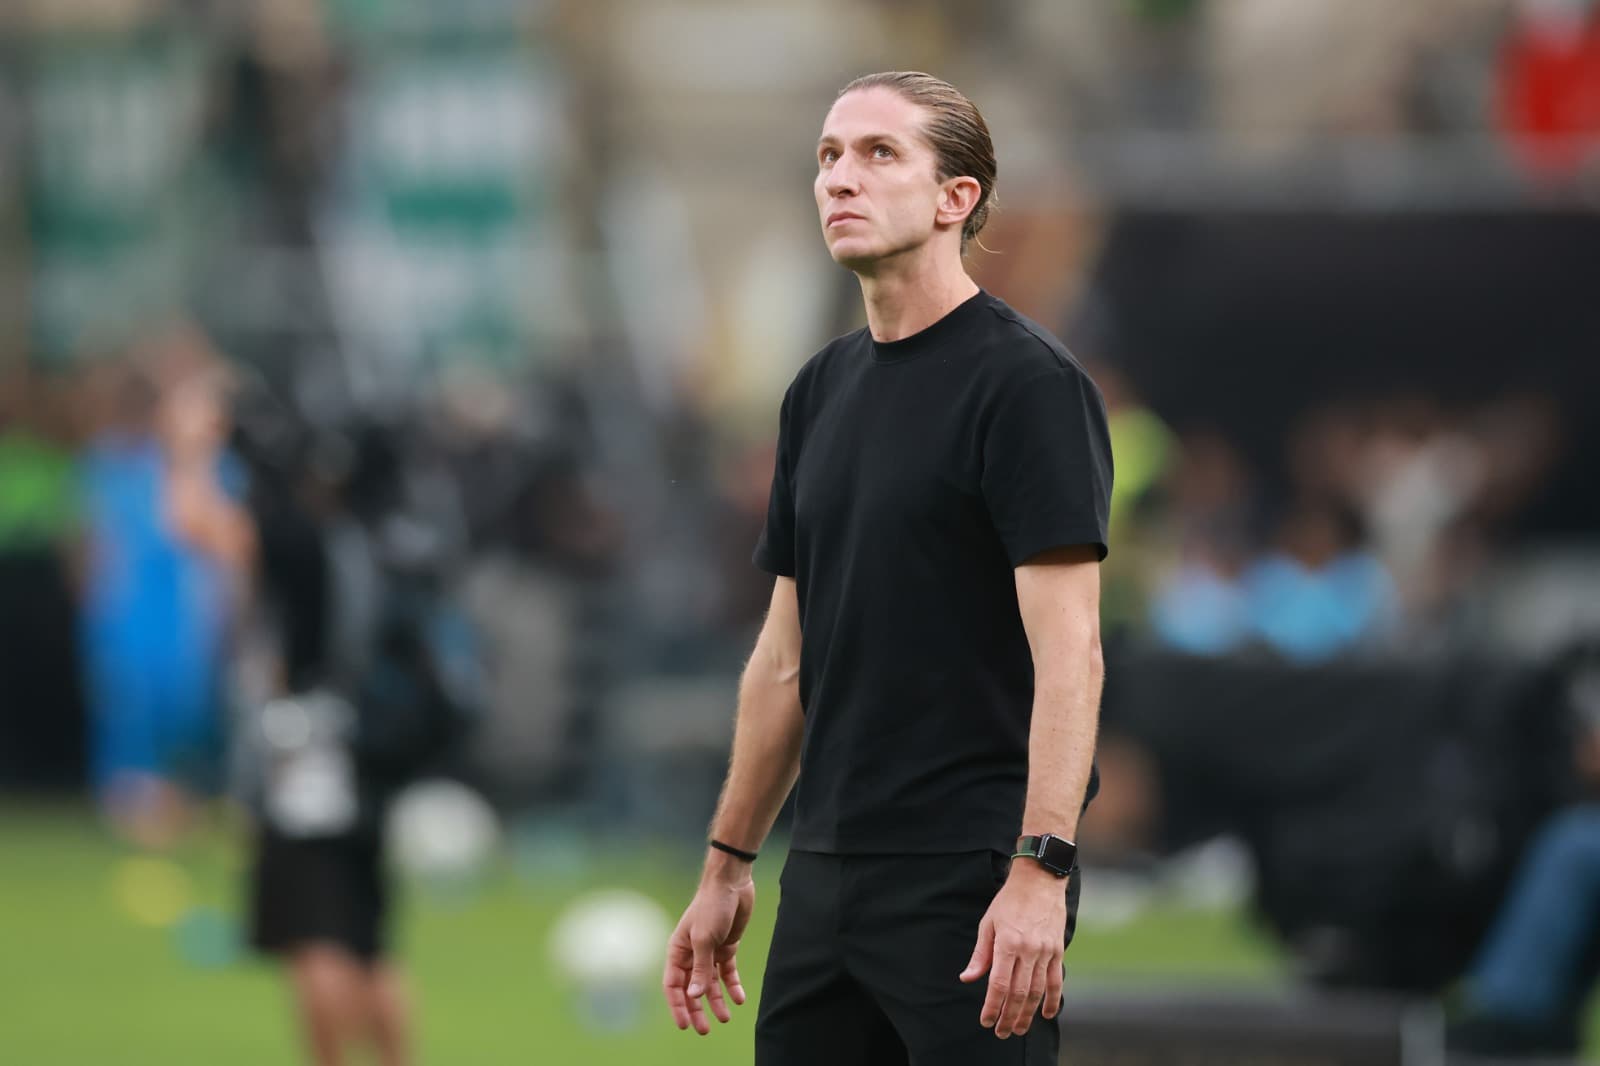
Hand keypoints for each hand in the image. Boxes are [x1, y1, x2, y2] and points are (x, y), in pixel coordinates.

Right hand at [663, 869, 755, 1034]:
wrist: (731, 883)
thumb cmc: (710, 907)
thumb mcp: (704, 939)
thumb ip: (700, 968)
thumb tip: (694, 995)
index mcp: (677, 951)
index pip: (673, 985)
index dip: (677, 1005)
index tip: (685, 1024)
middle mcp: (691, 954)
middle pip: (692, 988)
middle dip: (697, 1009)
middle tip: (704, 1030)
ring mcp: (709, 952)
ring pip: (710, 983)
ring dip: (716, 1001)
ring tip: (725, 1018)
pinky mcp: (726, 948)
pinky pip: (727, 972)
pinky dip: (732, 986)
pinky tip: (739, 998)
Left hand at [958, 859, 1066, 1038]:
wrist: (1039, 880)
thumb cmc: (1009, 900)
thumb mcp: (987, 923)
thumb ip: (980, 954)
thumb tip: (968, 978)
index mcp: (1007, 943)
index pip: (999, 984)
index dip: (992, 1006)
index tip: (986, 1020)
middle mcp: (1028, 950)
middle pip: (1019, 993)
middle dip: (1009, 1016)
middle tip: (1001, 1032)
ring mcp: (1046, 951)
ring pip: (1037, 991)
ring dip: (1028, 1014)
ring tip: (1018, 1029)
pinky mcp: (1058, 950)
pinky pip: (1056, 981)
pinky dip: (1052, 1000)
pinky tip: (1046, 1014)